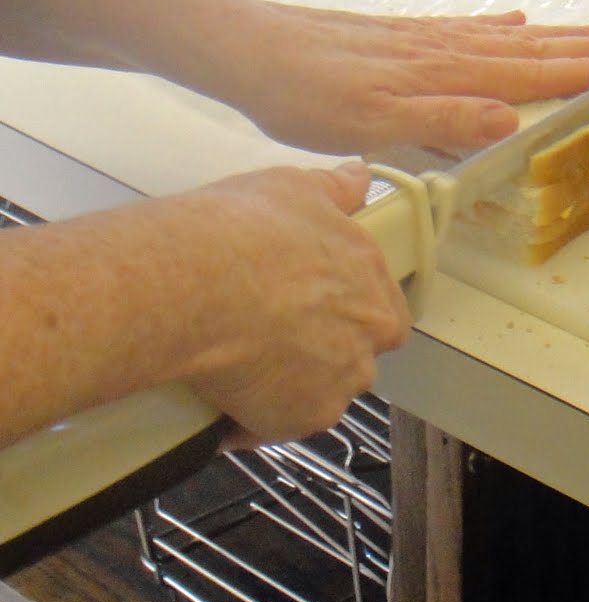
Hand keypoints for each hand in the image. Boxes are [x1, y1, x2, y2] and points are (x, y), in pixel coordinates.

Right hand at [172, 162, 409, 446]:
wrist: (193, 285)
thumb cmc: (242, 230)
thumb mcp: (293, 187)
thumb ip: (335, 189)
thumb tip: (359, 176)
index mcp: (372, 281)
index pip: (381, 309)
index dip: (346, 312)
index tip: (307, 308)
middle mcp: (369, 334)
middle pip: (354, 354)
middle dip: (321, 352)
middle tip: (267, 338)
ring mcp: (340, 380)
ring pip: (320, 392)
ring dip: (290, 386)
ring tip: (236, 369)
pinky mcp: (303, 418)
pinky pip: (279, 424)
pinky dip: (253, 418)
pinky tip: (219, 401)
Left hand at [196, 0, 588, 155]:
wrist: (245, 51)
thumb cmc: (302, 95)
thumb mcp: (372, 124)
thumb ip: (442, 121)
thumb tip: (508, 121)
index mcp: (443, 75)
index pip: (527, 74)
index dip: (580, 73)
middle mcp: (441, 51)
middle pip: (527, 50)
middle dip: (582, 51)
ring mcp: (422, 41)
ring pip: (503, 38)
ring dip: (553, 37)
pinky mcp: (399, 38)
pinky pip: (466, 29)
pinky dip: (498, 27)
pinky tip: (511, 22)